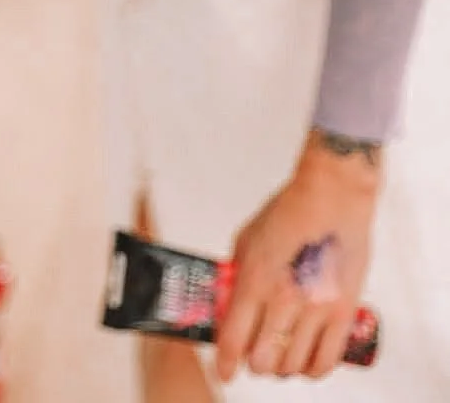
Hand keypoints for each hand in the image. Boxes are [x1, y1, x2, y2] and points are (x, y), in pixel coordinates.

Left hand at [214, 137, 379, 382]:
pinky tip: (306, 361)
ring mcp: (315, 310)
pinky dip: (312, 370)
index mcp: (254, 279)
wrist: (332, 197)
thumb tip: (228, 302)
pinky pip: (326, 362)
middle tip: (256, 353)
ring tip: (281, 354)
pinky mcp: (343, 313)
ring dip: (282, 366)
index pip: (234, 339)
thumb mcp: (247, 238)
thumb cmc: (288, 210)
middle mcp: (283, 300)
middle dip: (255, 362)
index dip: (225, 363)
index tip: (223, 370)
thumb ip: (237, 273)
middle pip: (263, 361)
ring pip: (292, 367)